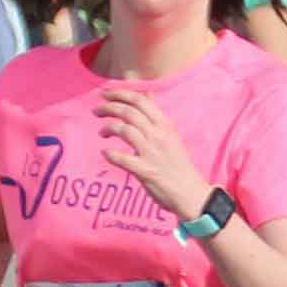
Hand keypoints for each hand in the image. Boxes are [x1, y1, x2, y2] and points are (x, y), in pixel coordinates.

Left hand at [93, 82, 207, 219]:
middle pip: (129, 112)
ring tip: (102, 132)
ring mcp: (152, 153)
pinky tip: (106, 153)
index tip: (105, 94)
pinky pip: (122, 159)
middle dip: (108, 107)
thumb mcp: (171, 134)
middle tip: (96, 111)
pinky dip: (110, 154)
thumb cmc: (178, 164)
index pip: (140, 100)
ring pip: (124, 130)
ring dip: (108, 128)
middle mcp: (159, 136)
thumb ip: (156, 115)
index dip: (120, 94)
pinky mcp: (146, 171)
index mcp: (165, 125)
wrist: (190, 193)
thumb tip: (147, 95)